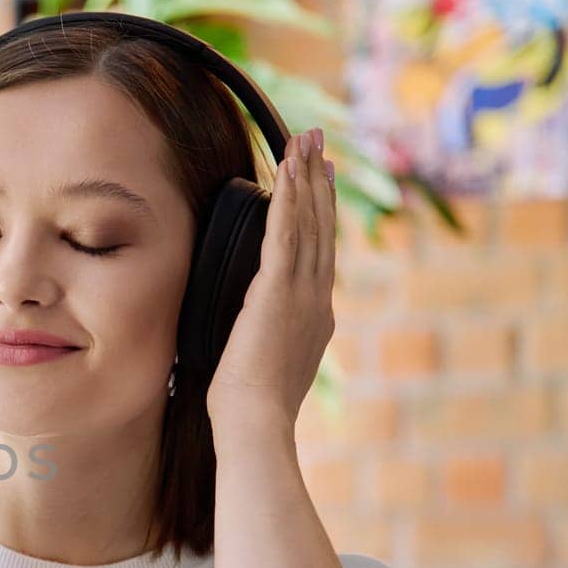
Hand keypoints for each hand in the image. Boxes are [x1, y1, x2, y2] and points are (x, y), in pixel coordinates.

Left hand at [206, 127, 336, 432]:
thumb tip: (245, 334)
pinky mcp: (280, 291)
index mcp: (315, 317)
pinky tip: (287, 171)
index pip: (320, 254)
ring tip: (305, 142)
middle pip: (322, 229)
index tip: (321, 182)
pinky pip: (286, 233)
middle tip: (319, 145)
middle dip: (319, 183)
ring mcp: (304, 294)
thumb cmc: (247, 409)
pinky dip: (288, 198)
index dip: (321, 215)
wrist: (255, 425)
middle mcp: (318, 300)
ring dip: (305, 178)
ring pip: (308, 223)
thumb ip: (261, 340)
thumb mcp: (261, 365)